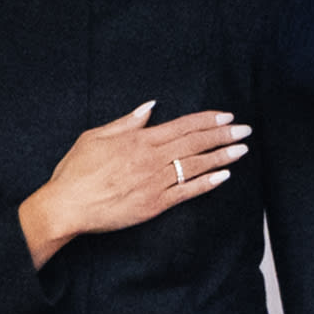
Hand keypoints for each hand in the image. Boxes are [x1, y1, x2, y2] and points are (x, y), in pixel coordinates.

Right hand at [19, 102, 250, 267]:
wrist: (67, 206)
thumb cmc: (75, 171)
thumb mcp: (94, 137)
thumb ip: (126, 122)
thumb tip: (149, 107)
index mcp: (138, 141)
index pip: (182, 126)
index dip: (207, 121)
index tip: (227, 117)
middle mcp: (151, 159)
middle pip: (195, 143)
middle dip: (223, 135)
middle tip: (245, 130)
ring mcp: (155, 182)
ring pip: (196, 166)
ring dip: (222, 156)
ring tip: (242, 149)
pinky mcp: (156, 204)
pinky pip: (187, 192)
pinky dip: (207, 183)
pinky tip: (224, 176)